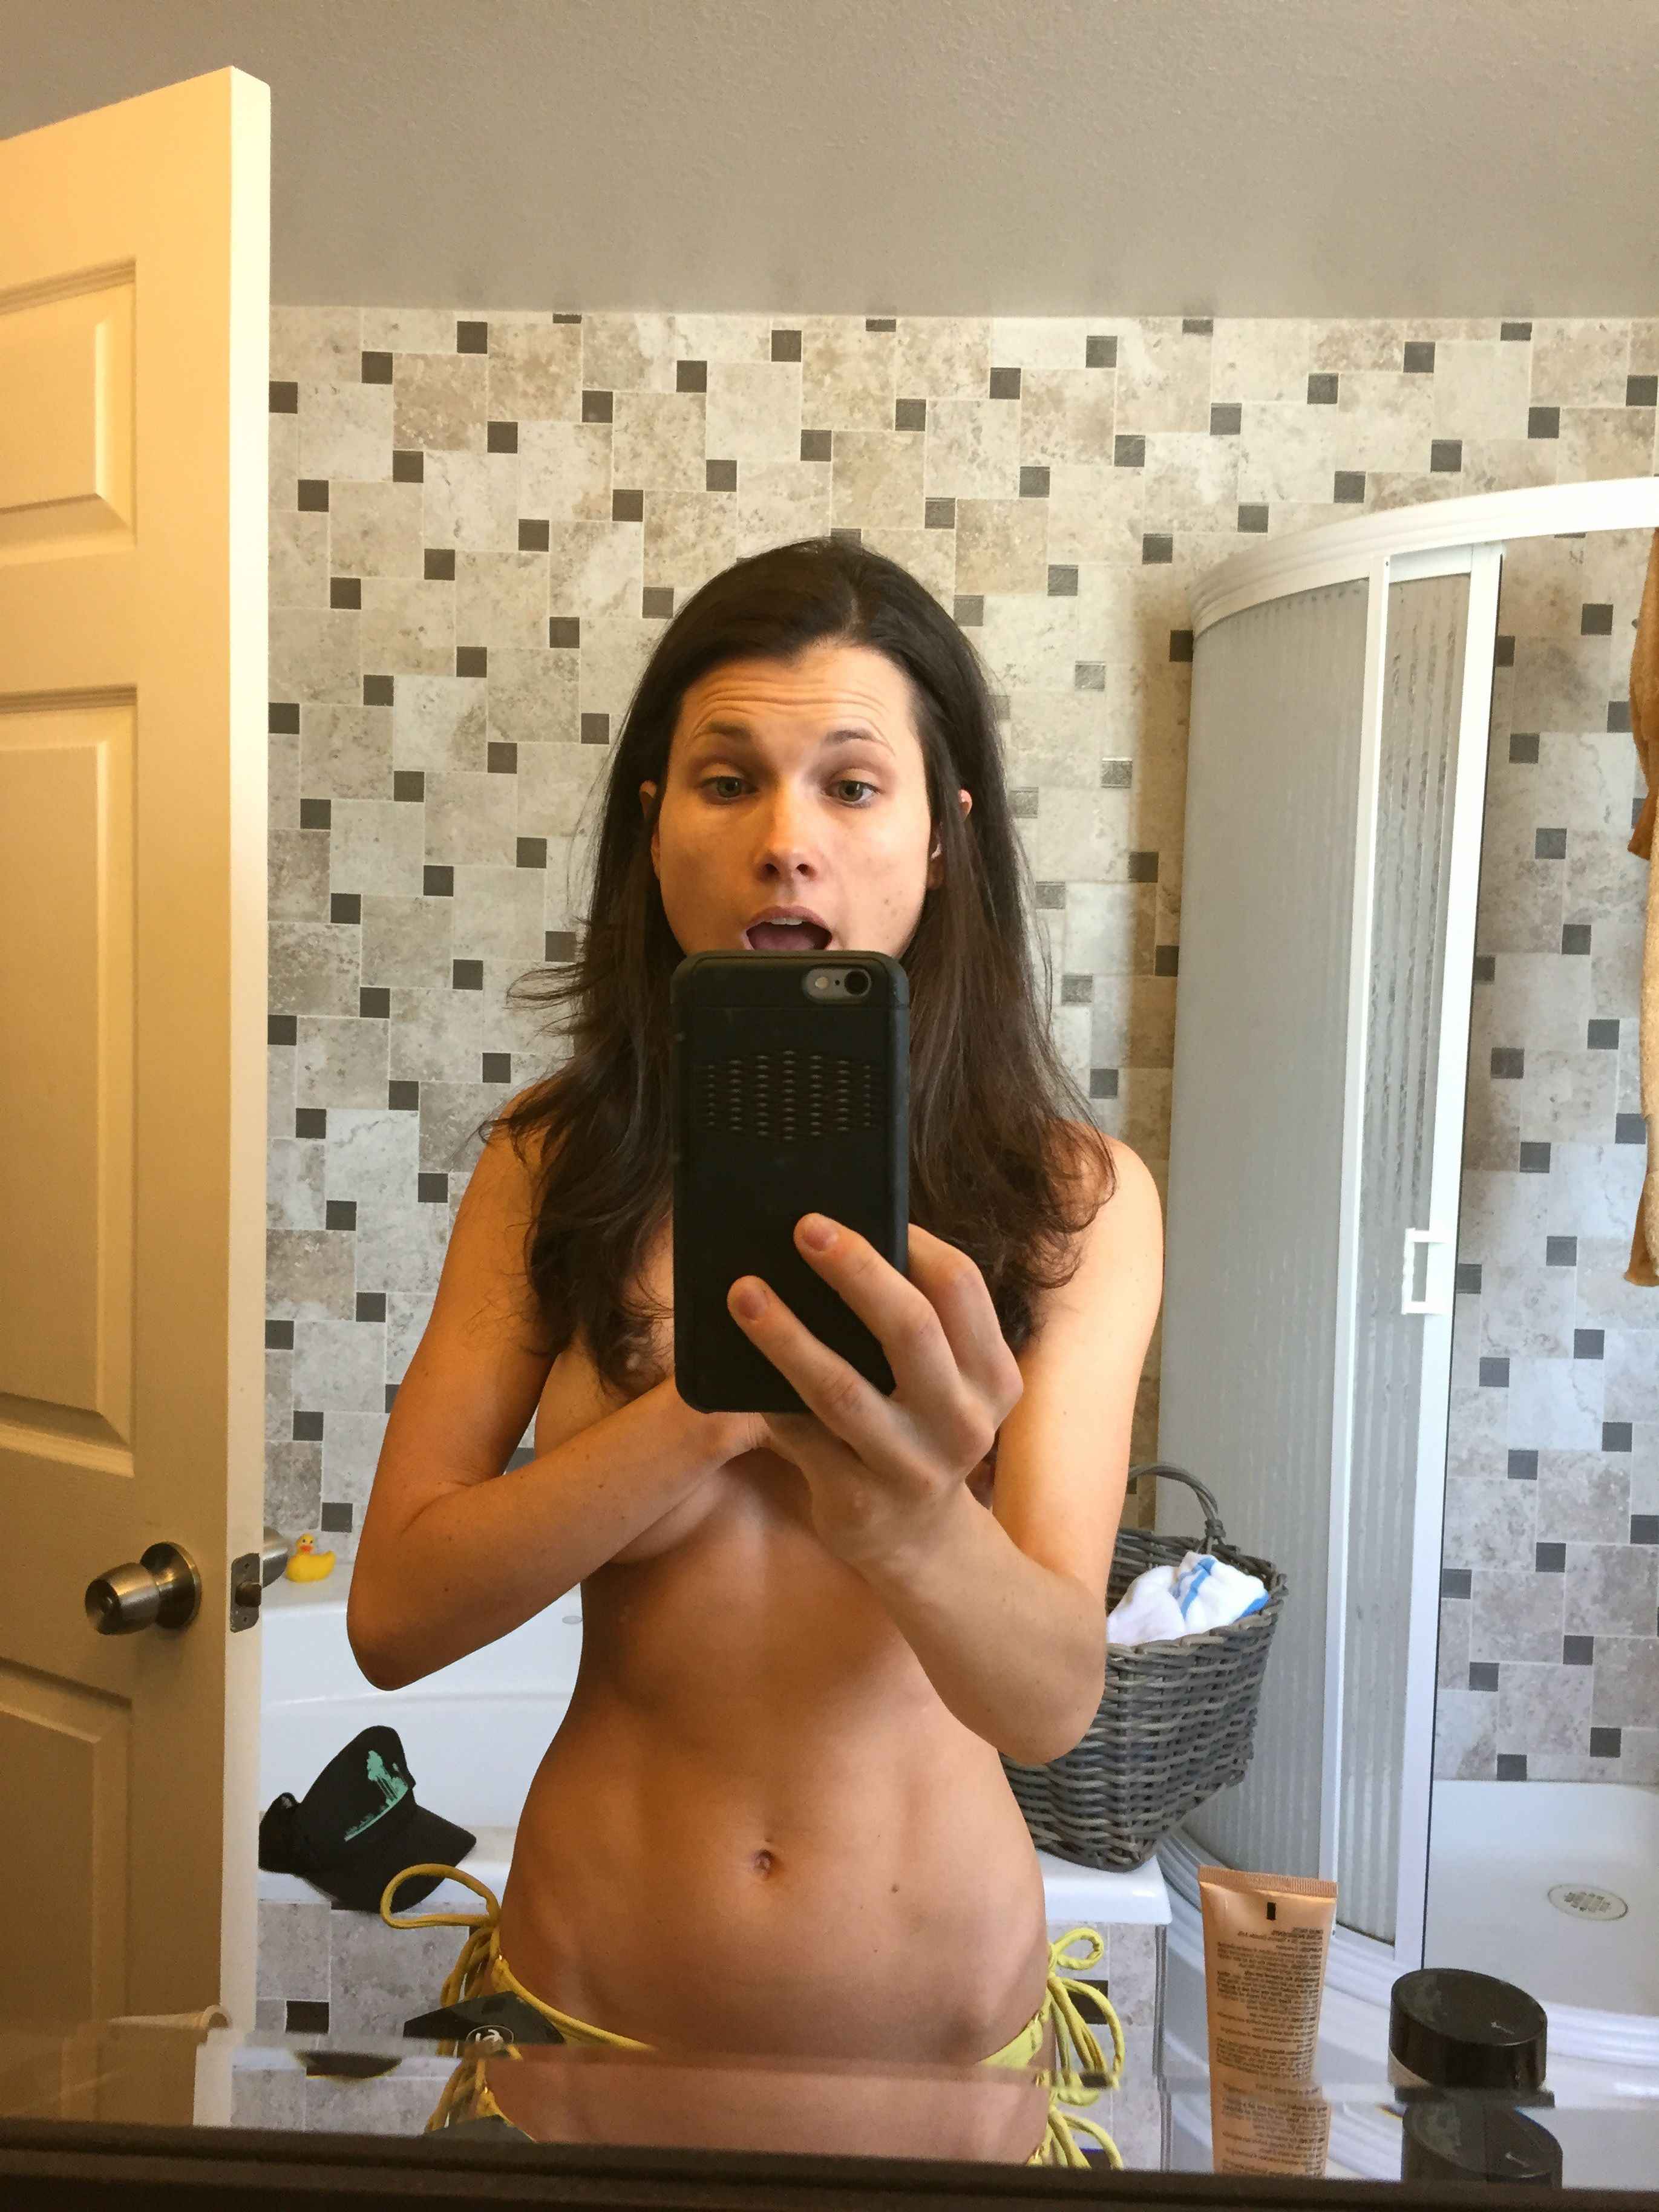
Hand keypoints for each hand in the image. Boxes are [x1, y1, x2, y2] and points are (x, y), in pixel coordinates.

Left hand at [722, 1214, 1022, 1567]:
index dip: (912, 1241)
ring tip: (743, 1292)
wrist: (922, 1545)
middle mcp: (962, 1422)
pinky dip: (767, 1397)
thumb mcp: (947, 1382)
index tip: (858, 1208)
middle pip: (911, 1326)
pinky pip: (801, 1437)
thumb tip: (840, 1240)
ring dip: (788, 1334)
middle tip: (804, 1227)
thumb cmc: (920, 1430)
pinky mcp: (858, 1502)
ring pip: (843, 1388)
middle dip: (855, 1268)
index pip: (960, 1287)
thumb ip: (918, 1325)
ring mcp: (911, 1468)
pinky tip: (735, 1365)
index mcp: (992, 1377)